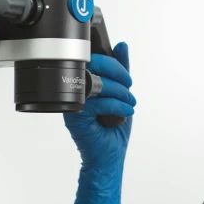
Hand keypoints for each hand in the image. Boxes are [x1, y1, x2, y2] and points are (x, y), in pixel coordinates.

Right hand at [64, 42, 134, 203]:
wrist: (109, 156)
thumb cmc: (113, 127)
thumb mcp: (122, 92)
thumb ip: (121, 70)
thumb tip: (122, 47)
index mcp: (84, 82)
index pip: (94, 60)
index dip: (113, 63)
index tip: (126, 76)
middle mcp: (76, 91)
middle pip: (94, 67)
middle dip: (118, 74)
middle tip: (129, 86)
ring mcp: (74, 103)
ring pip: (98, 84)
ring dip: (120, 93)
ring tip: (129, 104)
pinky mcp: (76, 117)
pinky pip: (98, 103)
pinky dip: (117, 106)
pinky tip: (124, 113)